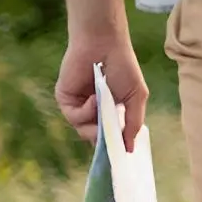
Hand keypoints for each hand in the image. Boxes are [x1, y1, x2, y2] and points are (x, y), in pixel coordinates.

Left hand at [55, 34, 147, 153]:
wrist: (104, 44)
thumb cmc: (123, 66)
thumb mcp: (136, 96)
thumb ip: (133, 123)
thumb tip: (130, 149)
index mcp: (110, 110)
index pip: (109, 135)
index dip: (113, 146)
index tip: (119, 157)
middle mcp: (93, 111)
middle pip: (95, 137)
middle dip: (104, 140)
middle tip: (111, 139)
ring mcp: (78, 106)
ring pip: (83, 130)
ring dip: (95, 123)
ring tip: (105, 107)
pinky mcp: (65, 100)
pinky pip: (74, 117)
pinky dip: (86, 111)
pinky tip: (95, 98)